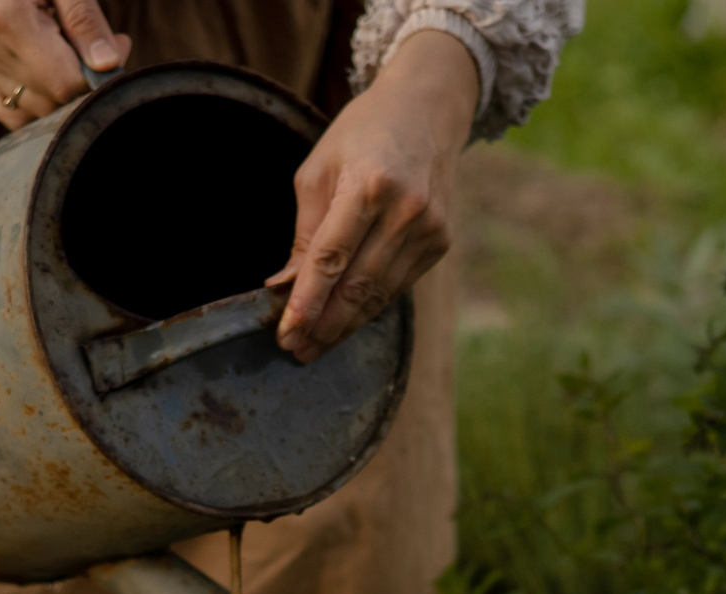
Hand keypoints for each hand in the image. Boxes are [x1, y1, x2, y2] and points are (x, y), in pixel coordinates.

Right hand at [0, 0, 129, 130]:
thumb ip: (85, 20)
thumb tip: (107, 64)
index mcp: (6, 17)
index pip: (63, 81)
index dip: (96, 76)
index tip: (114, 54)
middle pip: (51, 100)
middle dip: (81, 82)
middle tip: (93, 50)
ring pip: (36, 111)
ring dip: (60, 92)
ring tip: (62, 53)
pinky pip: (14, 115)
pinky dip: (37, 101)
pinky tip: (42, 70)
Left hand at [270, 29, 480, 362]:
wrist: (426, 111)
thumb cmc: (361, 136)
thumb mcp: (319, 170)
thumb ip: (305, 233)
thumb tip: (284, 286)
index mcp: (368, 184)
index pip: (331, 257)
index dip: (307, 301)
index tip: (287, 332)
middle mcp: (405, 209)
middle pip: (357, 285)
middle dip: (323, 324)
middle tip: (295, 350)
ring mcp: (429, 228)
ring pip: (379, 294)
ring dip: (345, 326)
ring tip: (314, 346)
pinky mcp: (441, 242)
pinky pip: (398, 286)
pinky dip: (370, 307)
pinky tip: (346, 321)